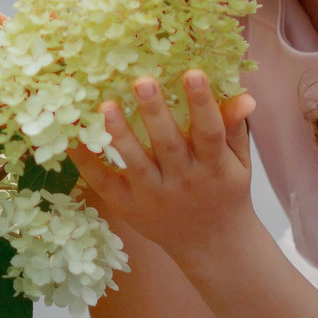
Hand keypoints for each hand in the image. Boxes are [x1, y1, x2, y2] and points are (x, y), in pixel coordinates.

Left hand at [71, 71, 257, 262]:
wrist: (213, 245)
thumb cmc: (224, 192)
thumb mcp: (238, 162)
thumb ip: (234, 128)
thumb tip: (246, 96)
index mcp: (213, 165)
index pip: (209, 131)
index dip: (202, 103)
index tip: (193, 73)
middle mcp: (183, 180)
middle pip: (167, 144)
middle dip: (154, 112)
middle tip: (142, 80)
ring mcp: (153, 195)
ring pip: (134, 163)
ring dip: (119, 134)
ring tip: (105, 106)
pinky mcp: (128, 207)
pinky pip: (104, 182)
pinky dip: (85, 161)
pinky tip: (71, 138)